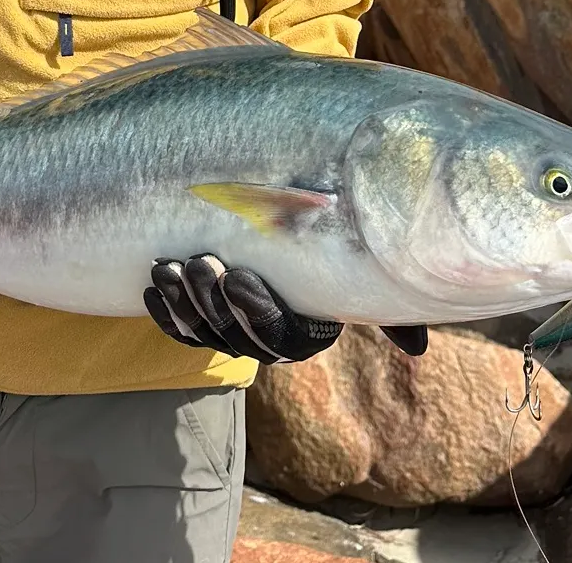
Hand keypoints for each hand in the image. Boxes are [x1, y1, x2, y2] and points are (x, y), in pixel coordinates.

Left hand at [145, 254, 428, 363]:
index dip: (256, 312)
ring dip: (184, 304)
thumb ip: (391, 305)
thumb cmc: (341, 239)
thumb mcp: (363, 267)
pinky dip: (165, 310)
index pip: (282, 338)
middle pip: (238, 338)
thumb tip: (417, 352)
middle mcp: (270, 339)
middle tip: (200, 263)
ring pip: (206, 333)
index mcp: (309, 330)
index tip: (236, 275)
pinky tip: (154, 284)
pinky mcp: (205, 318)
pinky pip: (181, 327)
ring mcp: (234, 329)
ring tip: (169, 268)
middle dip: (214, 303)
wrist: (304, 218)